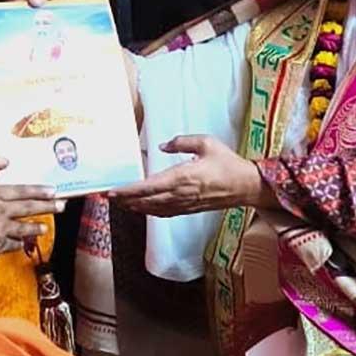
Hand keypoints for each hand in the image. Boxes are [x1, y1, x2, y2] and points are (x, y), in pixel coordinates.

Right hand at [0, 153, 63, 269]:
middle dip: (48, 207)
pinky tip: (22, 243)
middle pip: (29, 209)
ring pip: (24, 229)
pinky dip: (19, 242)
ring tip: (45, 227)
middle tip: (61, 205)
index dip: (39, 191)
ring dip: (36, 228)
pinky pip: (12, 244)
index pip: (22, 191)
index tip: (53, 191)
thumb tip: (3, 161)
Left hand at [108, 135, 271, 216]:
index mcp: (182, 177)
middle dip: (125, 200)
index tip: (113, 191)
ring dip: (134, 206)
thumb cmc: (228, 163)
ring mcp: (184, 204)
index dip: (128, 190)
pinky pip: (164, 213)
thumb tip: (162, 145)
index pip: (148, 186)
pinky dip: (150, 211)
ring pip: (153, 209)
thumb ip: (182, 142)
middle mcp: (180, 194)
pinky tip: (142, 209)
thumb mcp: (206, 143)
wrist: (247, 186)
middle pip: (145, 201)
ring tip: (120, 203)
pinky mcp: (189, 210)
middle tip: (108, 197)